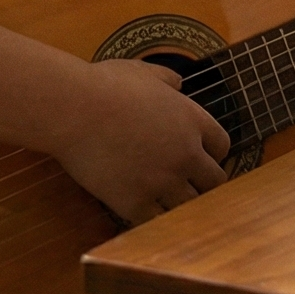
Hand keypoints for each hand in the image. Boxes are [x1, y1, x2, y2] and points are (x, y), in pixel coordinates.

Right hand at [50, 57, 230, 223]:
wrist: (72, 109)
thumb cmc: (103, 85)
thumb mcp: (143, 72)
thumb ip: (167, 79)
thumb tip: (177, 83)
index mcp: (192, 121)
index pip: (222, 146)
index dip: (212, 153)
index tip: (200, 158)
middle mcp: (185, 154)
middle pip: (215, 181)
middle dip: (203, 182)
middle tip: (188, 184)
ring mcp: (162, 181)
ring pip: (189, 205)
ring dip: (179, 202)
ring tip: (166, 200)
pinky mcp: (135, 202)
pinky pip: (156, 221)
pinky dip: (152, 217)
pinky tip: (142, 210)